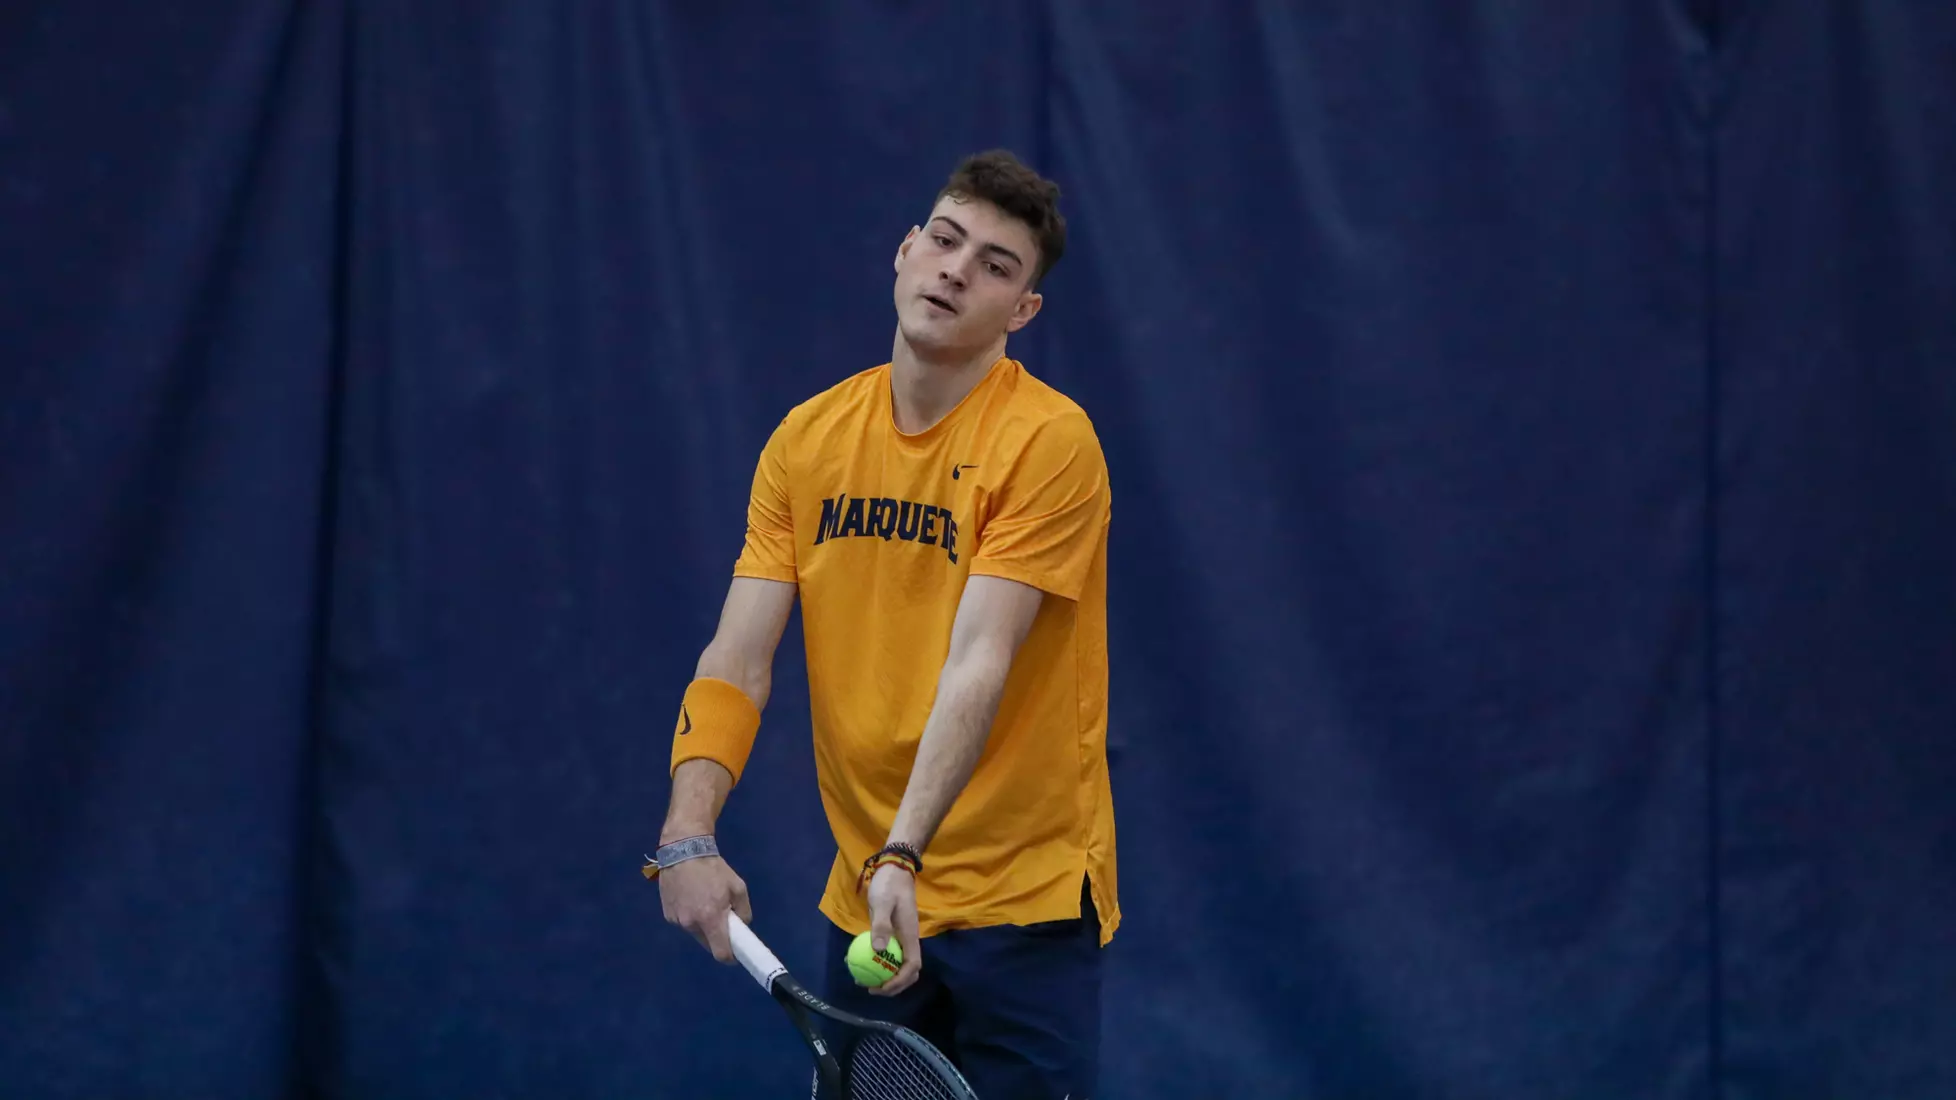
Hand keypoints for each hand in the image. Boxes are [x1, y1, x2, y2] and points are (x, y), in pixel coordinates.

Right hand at [659, 855, 751, 963]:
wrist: (683, 851)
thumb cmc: (714, 869)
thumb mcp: (738, 887)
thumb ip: (744, 911)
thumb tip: (741, 925)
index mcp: (711, 918)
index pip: (721, 954)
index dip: (731, 957)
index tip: (737, 953)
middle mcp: (691, 924)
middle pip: (708, 944)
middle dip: (717, 938)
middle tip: (722, 921)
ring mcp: (677, 920)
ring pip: (695, 933)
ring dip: (703, 925)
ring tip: (704, 903)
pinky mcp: (667, 914)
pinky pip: (684, 923)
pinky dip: (690, 916)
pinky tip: (691, 898)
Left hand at [864, 862, 922, 995]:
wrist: (894, 868)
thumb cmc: (889, 885)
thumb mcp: (882, 903)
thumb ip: (881, 925)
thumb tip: (878, 951)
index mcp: (910, 936)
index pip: (912, 966)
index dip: (899, 981)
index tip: (881, 986)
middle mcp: (907, 940)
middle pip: (907, 970)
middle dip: (892, 985)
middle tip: (871, 988)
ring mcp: (900, 937)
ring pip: (896, 964)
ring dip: (883, 975)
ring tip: (862, 978)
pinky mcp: (891, 933)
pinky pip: (885, 953)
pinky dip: (875, 961)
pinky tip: (855, 960)